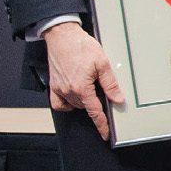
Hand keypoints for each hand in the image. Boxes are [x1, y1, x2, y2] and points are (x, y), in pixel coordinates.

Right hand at [43, 22, 123, 140]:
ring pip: (75, 104)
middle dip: (96, 103)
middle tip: (102, 90)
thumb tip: (118, 100)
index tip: (105, 134)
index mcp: (82, 88)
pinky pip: (58, 103)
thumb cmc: (81, 47)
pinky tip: (76, 96)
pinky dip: (67, 103)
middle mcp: (68, 91)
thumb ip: (110, 84)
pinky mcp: (53, 86)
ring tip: (90, 85)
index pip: (95, 112)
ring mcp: (59, 89)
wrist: (62, 36)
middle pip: (86, 107)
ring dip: (84, 101)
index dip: (102, 124)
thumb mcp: (103, 64)